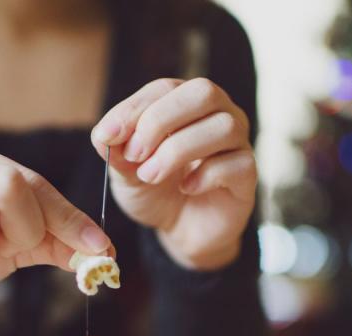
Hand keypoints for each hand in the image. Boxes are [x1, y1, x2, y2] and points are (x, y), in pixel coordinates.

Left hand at [91, 78, 256, 270]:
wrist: (179, 230)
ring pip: (223, 126)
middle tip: (135, 154)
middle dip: (160, 120)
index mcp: (185, 103)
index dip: (134, 109)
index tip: (107, 137)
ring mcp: (237, 142)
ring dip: (178, 150)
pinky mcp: (247, 174)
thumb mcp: (125, 172)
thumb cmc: (155, 191)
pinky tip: (187, 187)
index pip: (164, 88)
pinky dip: (206, 175)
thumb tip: (105, 134)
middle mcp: (217, 114)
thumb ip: (116, 151)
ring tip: (151, 175)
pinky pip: (236, 163)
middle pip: (203, 93)